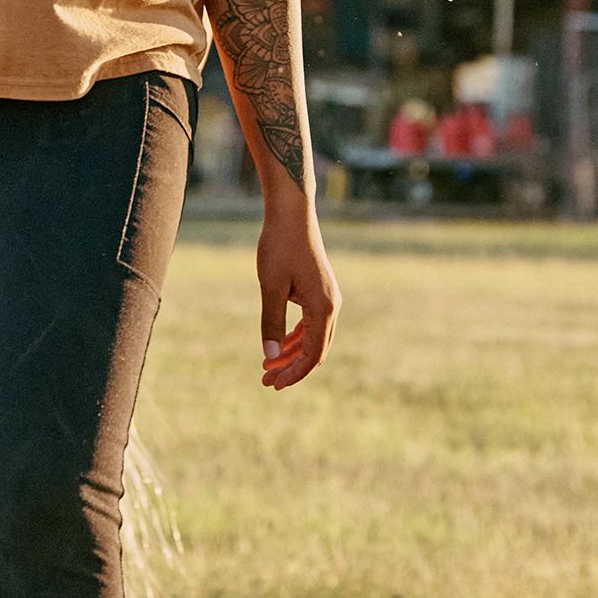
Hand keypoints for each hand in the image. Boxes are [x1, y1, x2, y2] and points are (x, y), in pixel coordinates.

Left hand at [256, 204, 339, 389]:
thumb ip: (272, 324)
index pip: (312, 354)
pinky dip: (297, 336)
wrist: (292, 213)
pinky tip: (282, 343)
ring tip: (269, 366)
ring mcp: (328, 296)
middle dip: (292, 367)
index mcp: (322, 307)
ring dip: (293, 352)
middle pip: (315, 349)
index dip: (293, 373)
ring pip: (314, 336)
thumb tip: (271, 358)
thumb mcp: (271, 288)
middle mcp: (331, 304)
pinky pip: (312, 322)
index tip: (272, 383)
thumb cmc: (279, 246)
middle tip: (266, 380)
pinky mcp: (320, 289)